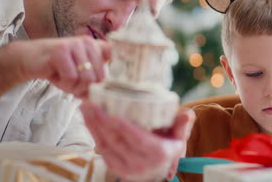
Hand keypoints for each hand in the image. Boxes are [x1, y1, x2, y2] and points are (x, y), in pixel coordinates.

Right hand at [0, 36, 110, 97]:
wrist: (29, 59)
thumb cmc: (58, 68)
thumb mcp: (81, 73)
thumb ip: (96, 81)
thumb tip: (105, 96)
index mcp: (97, 46)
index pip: (114, 61)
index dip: (108, 77)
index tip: (98, 84)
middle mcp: (88, 42)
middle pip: (99, 78)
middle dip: (85, 88)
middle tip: (72, 83)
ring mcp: (75, 45)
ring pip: (86, 79)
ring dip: (73, 87)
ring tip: (63, 78)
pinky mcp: (61, 51)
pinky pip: (71, 78)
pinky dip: (63, 84)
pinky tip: (55, 75)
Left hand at [80, 101, 195, 180]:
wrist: (159, 168)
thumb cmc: (168, 145)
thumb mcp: (179, 135)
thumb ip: (182, 123)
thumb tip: (187, 113)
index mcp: (158, 153)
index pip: (139, 140)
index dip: (125, 128)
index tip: (112, 114)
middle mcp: (142, 164)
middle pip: (117, 141)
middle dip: (101, 121)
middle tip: (91, 102)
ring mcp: (127, 168)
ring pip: (106, 145)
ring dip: (92, 125)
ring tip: (85, 106)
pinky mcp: (116, 168)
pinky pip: (101, 150)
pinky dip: (93, 133)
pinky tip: (88, 118)